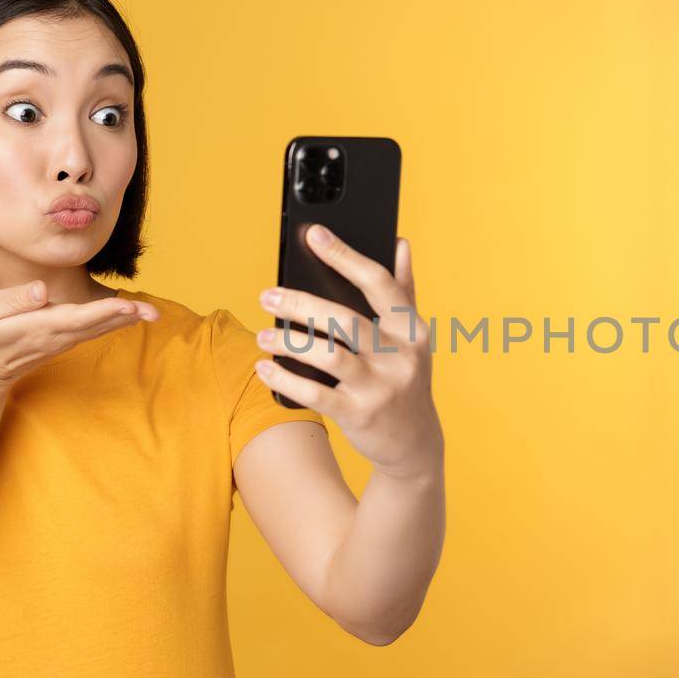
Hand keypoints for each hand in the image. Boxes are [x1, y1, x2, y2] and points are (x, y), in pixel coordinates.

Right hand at [0, 281, 159, 392]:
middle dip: (127, 317)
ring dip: (127, 319)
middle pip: (99, 324)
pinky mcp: (68, 339)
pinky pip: (96, 329)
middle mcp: (60, 335)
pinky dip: (115, 321)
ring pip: (101, 328)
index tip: (128, 305)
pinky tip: (132, 314)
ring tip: (152, 311)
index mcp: (42, 326)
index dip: (105, 311)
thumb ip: (15, 299)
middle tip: (155, 312)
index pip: (79, 317)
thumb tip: (42, 290)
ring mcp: (66, 340)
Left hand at [254, 225, 443, 479]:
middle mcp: (399, 356)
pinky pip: (316, 394)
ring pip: (329, 356)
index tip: (313, 234)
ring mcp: (380, 387)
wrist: (415, 443)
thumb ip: (404, 290)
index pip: (378, 283)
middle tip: (267, 296)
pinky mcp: (359, 416)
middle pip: (345, 320)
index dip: (345, 256)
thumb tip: (400, 242)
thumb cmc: (405, 378)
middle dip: (301, 304)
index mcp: (411, 328)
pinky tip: (264, 368)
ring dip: (290, 342)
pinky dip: (286, 379)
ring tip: (263, 335)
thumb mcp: (412, 337)